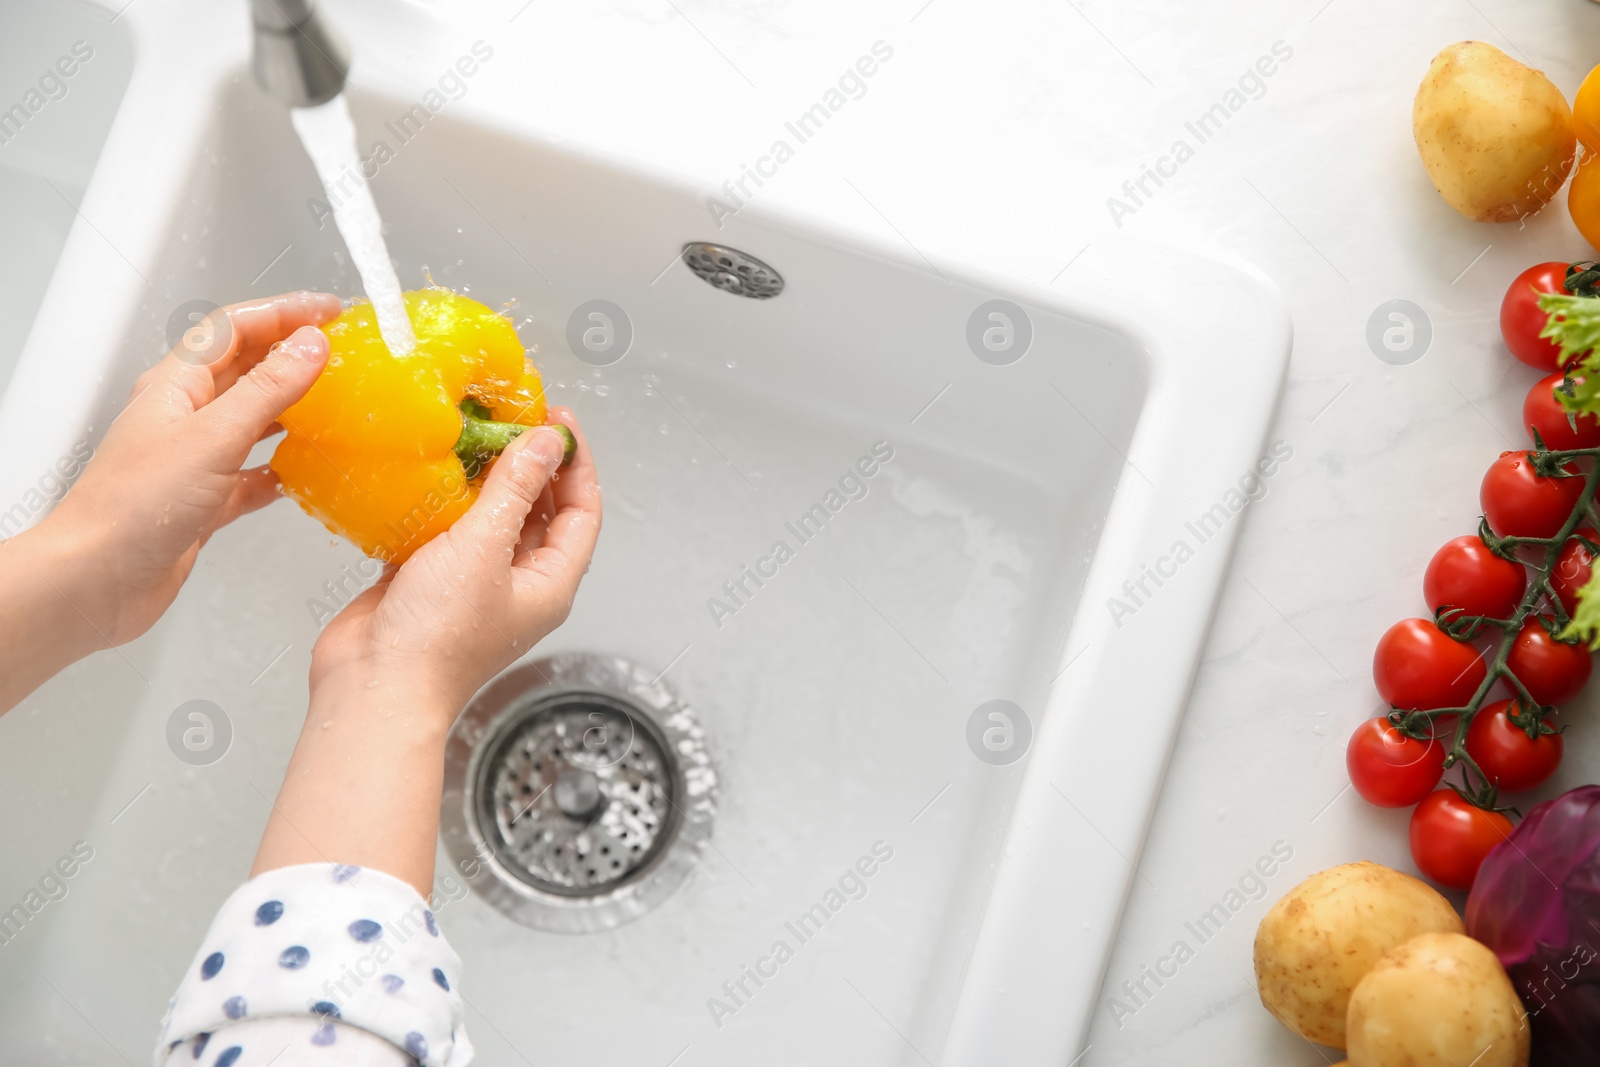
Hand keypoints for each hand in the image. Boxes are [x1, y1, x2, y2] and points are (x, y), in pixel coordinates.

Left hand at [46, 291, 340, 643]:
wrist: (97, 580)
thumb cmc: (133, 507)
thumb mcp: (213, 437)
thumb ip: (268, 390)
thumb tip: (311, 345)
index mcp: (176, 386)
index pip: (234, 329)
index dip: (282, 313)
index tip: (329, 313)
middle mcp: (184, 416)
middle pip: (245, 369)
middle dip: (291, 354)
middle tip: (342, 353)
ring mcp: (194, 459)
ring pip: (252, 420)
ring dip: (292, 409)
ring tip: (335, 404)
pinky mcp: (204, 502)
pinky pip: (251, 475)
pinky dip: (281, 470)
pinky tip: (306, 475)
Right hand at [253, 408, 600, 893]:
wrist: (373, 688)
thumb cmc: (437, 637)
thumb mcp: (485, 547)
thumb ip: (515, 489)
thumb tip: (547, 443)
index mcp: (549, 583)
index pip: (582, 513)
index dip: (576, 464)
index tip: (558, 420)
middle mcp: (517, 583)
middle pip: (538, 512)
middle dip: (529, 464)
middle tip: (512, 418)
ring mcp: (472, 583)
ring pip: (489, 518)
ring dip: (481, 478)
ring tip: (469, 432)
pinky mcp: (427, 580)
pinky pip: (443, 530)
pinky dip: (438, 500)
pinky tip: (425, 468)